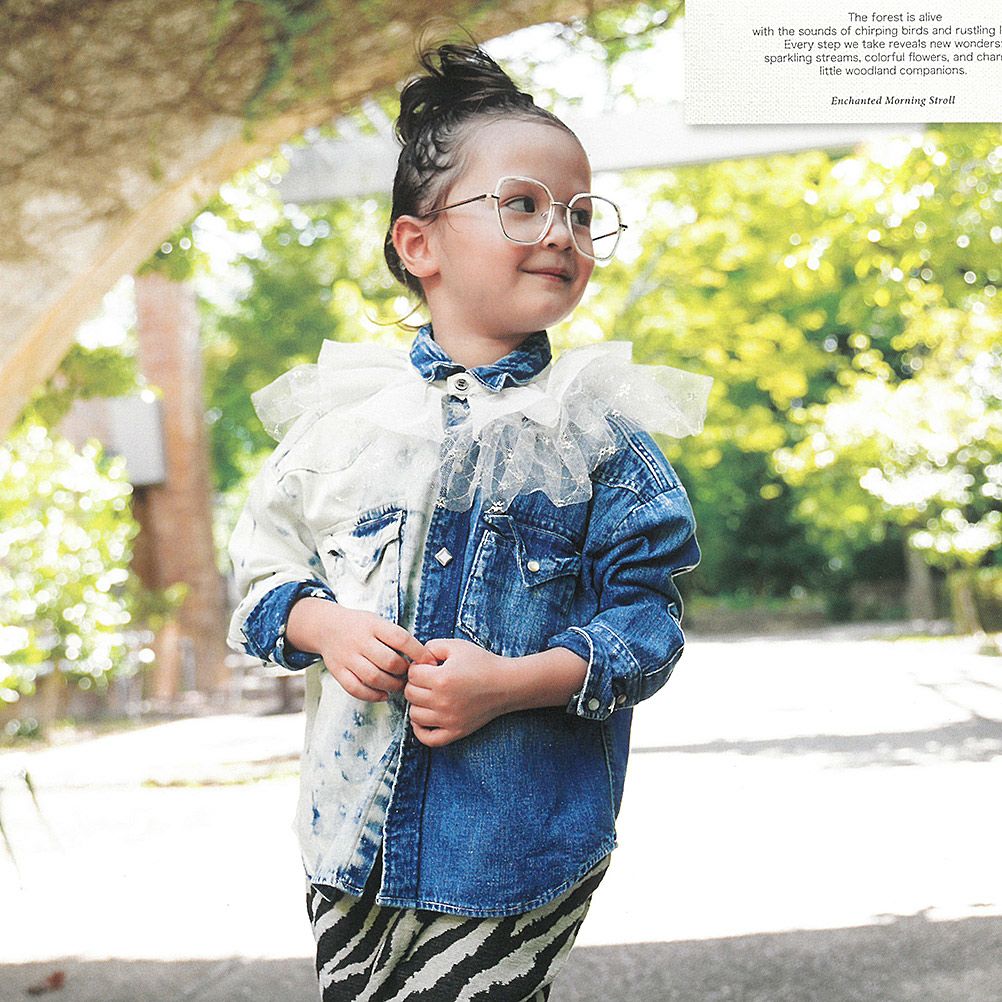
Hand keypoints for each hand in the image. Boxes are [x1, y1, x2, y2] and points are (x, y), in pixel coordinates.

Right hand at [287, 598, 433, 702]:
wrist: (326, 627)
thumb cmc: (361, 627)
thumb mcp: (378, 622)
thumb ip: (396, 637)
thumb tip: (424, 657)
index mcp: (373, 625)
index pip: (401, 639)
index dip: (418, 652)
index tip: (429, 661)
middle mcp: (360, 641)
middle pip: (389, 662)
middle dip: (405, 672)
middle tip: (412, 676)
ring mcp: (347, 657)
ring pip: (374, 678)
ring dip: (392, 686)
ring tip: (400, 685)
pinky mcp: (338, 672)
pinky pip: (356, 689)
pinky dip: (373, 696)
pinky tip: (384, 695)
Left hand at [404, 638, 512, 746]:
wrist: (506, 684)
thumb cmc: (483, 663)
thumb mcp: (457, 646)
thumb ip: (431, 646)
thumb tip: (416, 660)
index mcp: (442, 679)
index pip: (412, 674)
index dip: (418, 667)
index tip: (429, 666)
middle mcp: (443, 701)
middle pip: (410, 694)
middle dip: (416, 683)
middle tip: (429, 679)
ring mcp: (449, 719)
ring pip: (414, 715)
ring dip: (418, 704)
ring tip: (429, 696)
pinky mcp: (456, 731)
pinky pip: (428, 739)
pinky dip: (420, 730)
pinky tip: (425, 718)